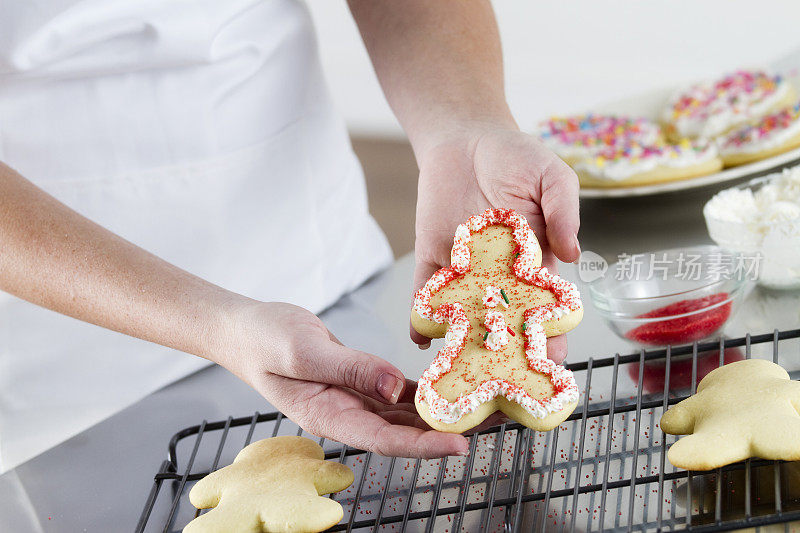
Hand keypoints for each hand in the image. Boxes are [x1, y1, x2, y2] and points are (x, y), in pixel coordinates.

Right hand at [216, 301, 469, 457]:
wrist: (246, 328)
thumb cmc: (264, 339)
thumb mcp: (302, 351)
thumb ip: (349, 368)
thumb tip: (394, 387)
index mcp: (330, 416)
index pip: (384, 440)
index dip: (423, 446)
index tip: (461, 445)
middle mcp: (348, 414)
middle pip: (405, 433)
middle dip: (448, 431)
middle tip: (495, 422)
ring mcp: (356, 400)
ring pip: (407, 414)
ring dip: (444, 412)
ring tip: (486, 405)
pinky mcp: (361, 382)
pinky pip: (399, 393)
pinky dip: (425, 392)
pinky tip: (454, 385)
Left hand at [411, 122, 580, 362]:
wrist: (467, 139)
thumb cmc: (517, 157)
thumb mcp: (553, 176)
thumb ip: (564, 210)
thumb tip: (575, 253)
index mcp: (536, 261)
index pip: (546, 304)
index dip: (550, 332)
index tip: (554, 359)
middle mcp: (500, 275)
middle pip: (505, 321)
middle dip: (507, 352)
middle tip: (507, 381)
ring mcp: (465, 270)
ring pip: (465, 314)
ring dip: (463, 343)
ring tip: (462, 373)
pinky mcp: (433, 259)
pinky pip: (426, 292)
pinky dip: (422, 315)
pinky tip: (421, 339)